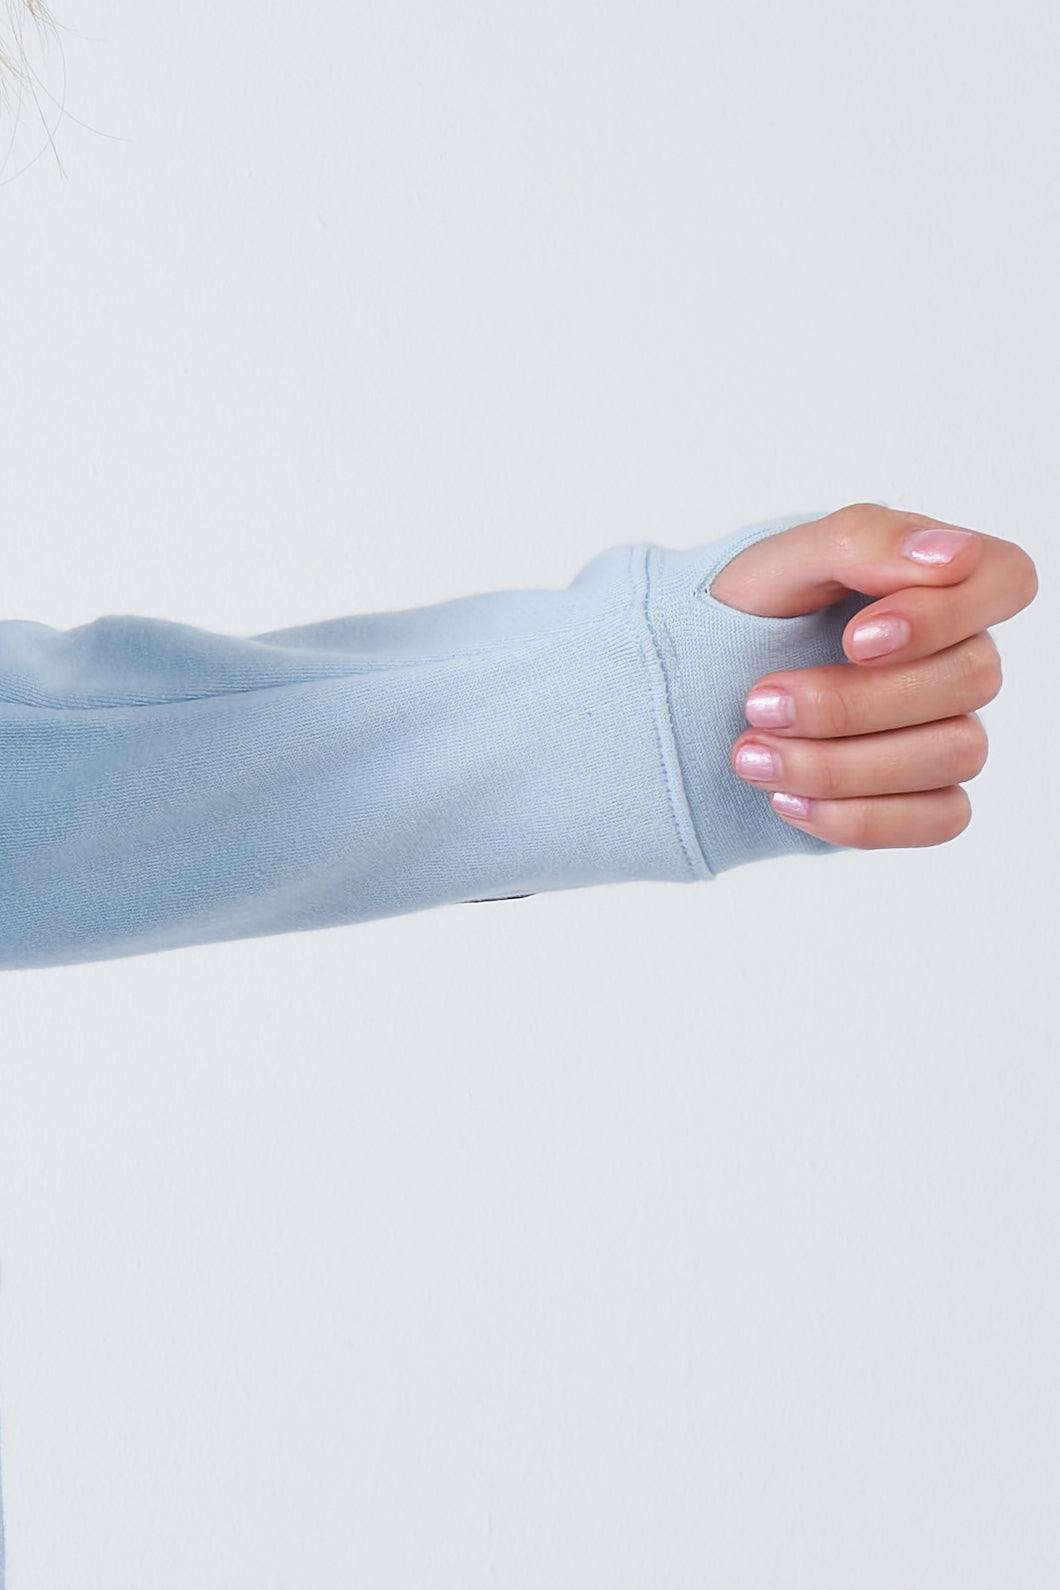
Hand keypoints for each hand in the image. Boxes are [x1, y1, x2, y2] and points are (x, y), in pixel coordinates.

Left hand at [710, 503, 1038, 848]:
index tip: (854, 639)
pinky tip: (786, 799)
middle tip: (758, 702)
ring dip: (840, 763)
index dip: (944, 615)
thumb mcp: (780, 562)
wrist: (692, 695)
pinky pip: (940, 819)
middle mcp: (957, 654)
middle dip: (852, 701)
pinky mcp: (928, 797)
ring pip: (957, 754)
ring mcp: (950, 729)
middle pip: (971, 679)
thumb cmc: (748, 613)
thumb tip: (951, 553)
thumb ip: (864, 540)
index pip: (1007, 579)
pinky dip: (856, 816)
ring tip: (751, 755)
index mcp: (937, 580)